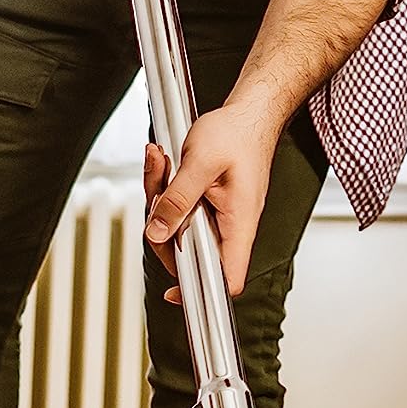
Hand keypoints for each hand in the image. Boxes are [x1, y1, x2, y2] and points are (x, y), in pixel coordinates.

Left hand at [142, 104, 280, 297]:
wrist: (249, 113)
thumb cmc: (237, 133)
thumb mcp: (201, 163)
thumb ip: (178, 199)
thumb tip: (158, 232)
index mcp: (239, 223)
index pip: (227, 277)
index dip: (202, 292)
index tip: (175, 294)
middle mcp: (231, 226)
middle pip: (190, 253)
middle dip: (162, 225)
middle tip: (157, 189)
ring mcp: (219, 217)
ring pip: (179, 227)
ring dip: (160, 197)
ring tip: (160, 162)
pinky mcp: (209, 205)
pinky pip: (179, 209)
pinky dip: (165, 188)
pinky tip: (162, 163)